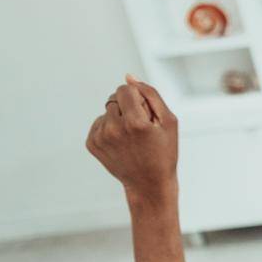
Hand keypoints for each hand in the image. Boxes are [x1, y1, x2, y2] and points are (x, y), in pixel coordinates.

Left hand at [86, 75, 178, 208]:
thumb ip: (150, 94)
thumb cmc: (164, 151)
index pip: (125, 89)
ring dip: (118, 118)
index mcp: (135, 122)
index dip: (138, 98)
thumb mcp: (169, 121)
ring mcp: (100, 138)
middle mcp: (114, 129)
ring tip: (131, 138)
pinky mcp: (91, 144)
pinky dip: (109, 129)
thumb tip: (128, 77)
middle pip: (114, 98)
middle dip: (127, 107)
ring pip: (106, 111)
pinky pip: (98, 123)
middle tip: (140, 128)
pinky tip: (121, 143)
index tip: (146, 114)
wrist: (149, 184)